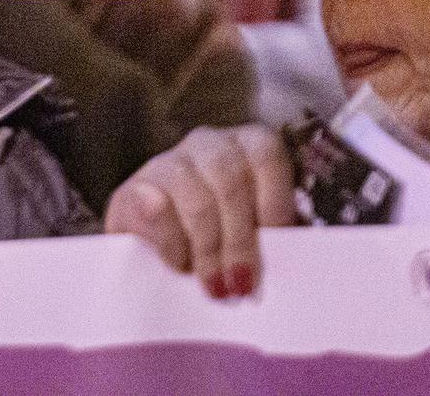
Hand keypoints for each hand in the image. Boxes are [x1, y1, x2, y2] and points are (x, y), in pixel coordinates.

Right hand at [103, 124, 296, 299]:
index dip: (274, 200)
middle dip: (239, 239)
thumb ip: (275, 234)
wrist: (152, 249)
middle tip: (242, 282)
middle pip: (230, 181)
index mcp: (245, 145)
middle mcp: (207, 144)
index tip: (277, 245)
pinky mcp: (133, 188)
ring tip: (215, 285)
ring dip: (209, 248)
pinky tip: (179, 264)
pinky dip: (173, 244)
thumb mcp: (253, 229)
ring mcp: (167, 161)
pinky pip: (157, 210)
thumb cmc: (218, 237)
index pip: (266, 155)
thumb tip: (296, 256)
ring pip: (196, 197)